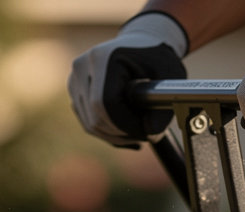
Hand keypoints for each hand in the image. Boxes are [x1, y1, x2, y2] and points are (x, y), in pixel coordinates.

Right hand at [68, 12, 187, 145]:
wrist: (142, 43)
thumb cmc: (157, 57)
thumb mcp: (170, 76)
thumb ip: (163, 108)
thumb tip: (150, 135)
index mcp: (102, 58)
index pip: (105, 105)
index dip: (125, 125)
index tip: (147, 132)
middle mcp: (81, 67)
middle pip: (95, 119)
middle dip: (122, 134)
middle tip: (145, 134)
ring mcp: (74, 79)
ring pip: (90, 125)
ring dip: (116, 136)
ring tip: (138, 130)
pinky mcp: (74, 91)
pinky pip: (88, 123)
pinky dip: (108, 133)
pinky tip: (127, 130)